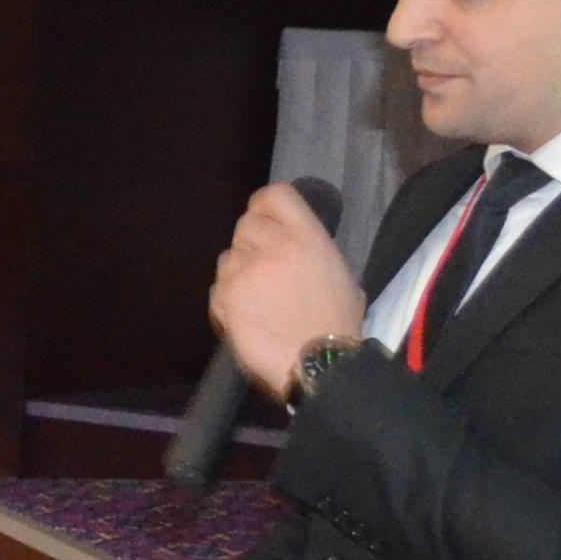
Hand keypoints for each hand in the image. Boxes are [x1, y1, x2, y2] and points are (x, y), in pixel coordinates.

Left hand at [212, 181, 372, 401]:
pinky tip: (248, 318)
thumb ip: (312, 251)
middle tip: (264, 271)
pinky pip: (218, 288)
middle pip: (246, 225)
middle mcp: (275, 245)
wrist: (319, 363)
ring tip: (259, 301)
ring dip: (238, 274)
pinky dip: (228, 301)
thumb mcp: (341, 276)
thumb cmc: (337, 325)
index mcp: (308, 237)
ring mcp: (248, 269)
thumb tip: (296, 245)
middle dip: (251, 244)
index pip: (275, 195)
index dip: (264, 205)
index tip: (264, 217)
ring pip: (228, 257)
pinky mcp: (228, 295)